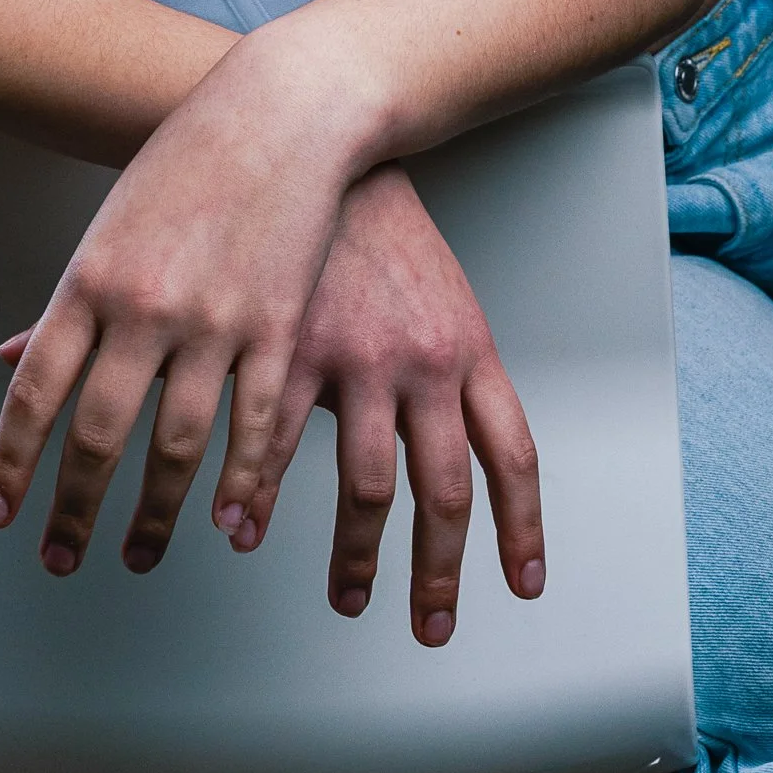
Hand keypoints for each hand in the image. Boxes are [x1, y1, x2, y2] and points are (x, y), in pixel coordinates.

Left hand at [0, 44, 360, 583]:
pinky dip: (242, 485)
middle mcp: (146, 305)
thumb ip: (67, 304)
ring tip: (137, 555)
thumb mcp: (109, 227)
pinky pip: (258, 426)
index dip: (12, 464)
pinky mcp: (281, 327)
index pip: (36, 392)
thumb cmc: (186, 163)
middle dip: (72, 509)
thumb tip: (10, 362)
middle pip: (98, 433)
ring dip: (153, 515)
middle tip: (58, 559)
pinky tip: (227, 525)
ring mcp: (217, 320)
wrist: (284, 112)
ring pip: (177, 445)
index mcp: (91, 278)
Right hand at [231, 164, 543, 645]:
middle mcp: (424, 364)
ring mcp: (360, 359)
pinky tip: (248, 529)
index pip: (513, 455)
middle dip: (443, 573)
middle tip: (434, 625)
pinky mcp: (296, 349)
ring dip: (361, 558)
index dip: (522, 527)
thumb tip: (463, 436)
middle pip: (447, 492)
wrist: (320, 148)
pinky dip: (265, 498)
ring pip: (372, 487)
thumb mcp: (438, 291)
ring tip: (351, 598)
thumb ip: (450, 365)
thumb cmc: (377, 224)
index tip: (524, 582)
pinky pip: (282, 445)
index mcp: (469, 350)